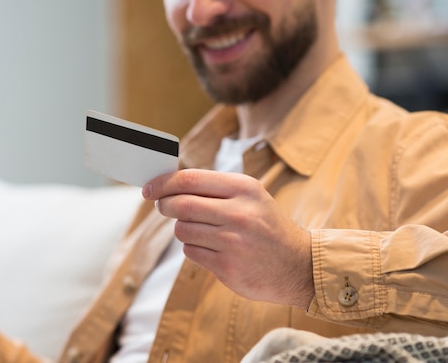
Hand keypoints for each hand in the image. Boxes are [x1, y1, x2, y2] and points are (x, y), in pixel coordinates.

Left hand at [143, 169, 313, 307]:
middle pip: (180, 204)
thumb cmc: (266, 225)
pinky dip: (193, 248)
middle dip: (165, 205)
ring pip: (181, 230)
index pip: (189, 179)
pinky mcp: (227, 267)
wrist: (299, 265)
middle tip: (163, 206)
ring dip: (182, 229)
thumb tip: (167, 185)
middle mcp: (239, 213)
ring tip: (201, 230)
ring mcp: (233, 242)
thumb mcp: (250, 196)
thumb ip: (213, 188)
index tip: (149, 188)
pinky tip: (212, 248)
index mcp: (244, 188)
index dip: (162, 183)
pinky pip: (190, 252)